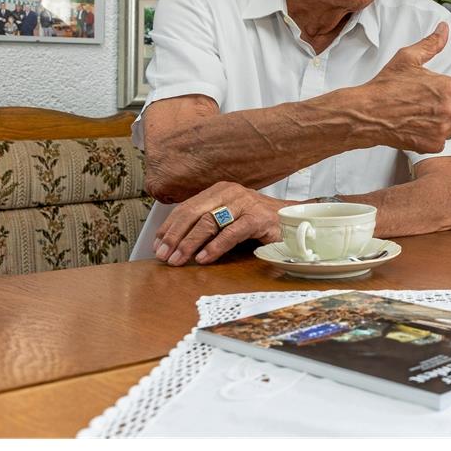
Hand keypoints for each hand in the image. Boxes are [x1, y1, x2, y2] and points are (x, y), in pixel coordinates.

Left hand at [153, 181, 283, 265]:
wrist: (294, 221)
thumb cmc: (257, 222)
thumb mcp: (228, 218)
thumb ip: (206, 223)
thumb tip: (174, 242)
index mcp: (219, 190)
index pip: (186, 207)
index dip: (169, 227)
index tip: (157, 246)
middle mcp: (231, 192)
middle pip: (193, 213)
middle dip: (175, 236)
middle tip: (164, 256)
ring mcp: (246, 203)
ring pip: (209, 222)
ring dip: (189, 243)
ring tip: (179, 260)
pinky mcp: (259, 218)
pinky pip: (232, 232)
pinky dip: (215, 247)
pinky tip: (203, 259)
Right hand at [355, 23, 450, 153]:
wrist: (368, 113)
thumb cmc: (386, 86)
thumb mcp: (408, 59)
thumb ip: (431, 44)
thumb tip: (443, 29)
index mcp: (448, 88)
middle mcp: (449, 110)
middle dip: (448, 110)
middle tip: (426, 105)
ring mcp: (441, 129)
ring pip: (450, 129)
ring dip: (440, 125)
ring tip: (418, 116)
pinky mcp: (432, 144)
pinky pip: (439, 142)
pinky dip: (430, 138)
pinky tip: (415, 128)